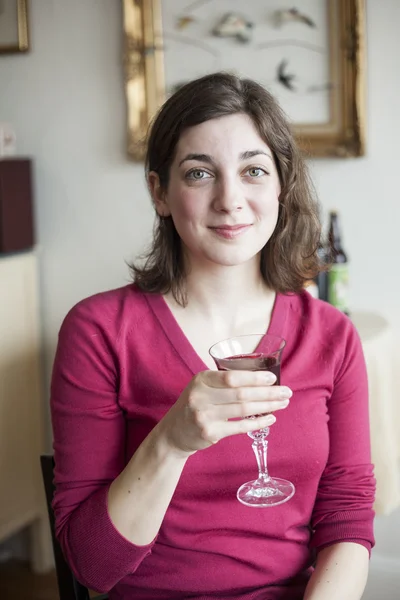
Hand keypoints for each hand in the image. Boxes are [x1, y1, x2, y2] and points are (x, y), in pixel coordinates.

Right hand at [158, 370, 291, 455]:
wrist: (174, 432)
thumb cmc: (196, 405)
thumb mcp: (203, 387)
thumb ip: (224, 382)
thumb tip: (261, 379)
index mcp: (201, 380)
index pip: (232, 377)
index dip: (255, 377)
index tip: (273, 378)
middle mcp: (201, 396)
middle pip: (241, 393)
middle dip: (268, 392)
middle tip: (287, 392)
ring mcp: (204, 416)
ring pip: (243, 409)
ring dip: (267, 406)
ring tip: (283, 403)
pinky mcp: (210, 433)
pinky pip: (240, 427)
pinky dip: (258, 422)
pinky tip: (271, 418)